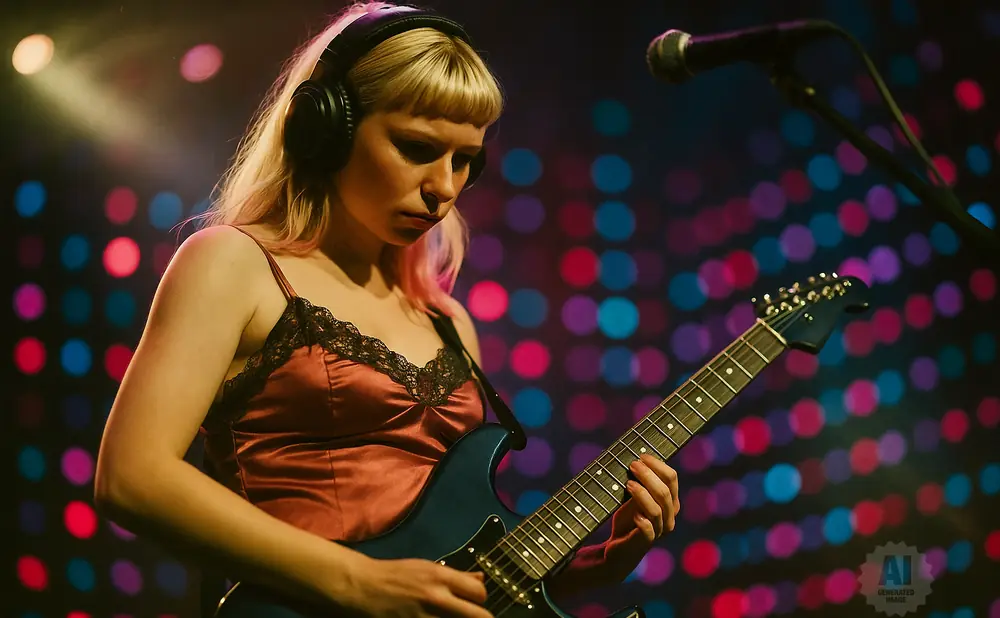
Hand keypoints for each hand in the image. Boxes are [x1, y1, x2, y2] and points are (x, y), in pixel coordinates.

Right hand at [338, 556, 492, 617]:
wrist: (363, 587)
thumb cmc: (396, 575)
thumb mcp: (427, 568)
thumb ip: (456, 576)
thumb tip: (481, 579)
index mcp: (441, 577)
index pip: (480, 593)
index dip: (480, 600)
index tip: (473, 604)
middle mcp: (436, 598)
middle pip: (479, 616)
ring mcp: (424, 617)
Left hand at [602, 454, 679, 579]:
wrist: (617, 548)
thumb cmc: (627, 518)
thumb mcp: (634, 496)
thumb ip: (640, 480)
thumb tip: (634, 455)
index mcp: (670, 501)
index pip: (671, 478)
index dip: (657, 465)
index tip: (641, 456)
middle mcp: (669, 516)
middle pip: (665, 491)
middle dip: (648, 475)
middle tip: (632, 465)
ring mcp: (659, 530)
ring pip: (657, 509)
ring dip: (642, 494)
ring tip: (628, 484)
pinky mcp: (645, 542)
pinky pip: (648, 530)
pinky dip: (642, 521)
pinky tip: (634, 514)